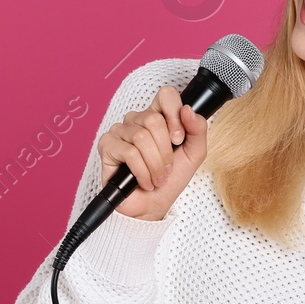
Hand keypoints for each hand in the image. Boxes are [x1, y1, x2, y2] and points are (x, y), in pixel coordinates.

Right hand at [98, 86, 208, 221]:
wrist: (152, 207)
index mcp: (157, 117)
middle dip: (165, 151)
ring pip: (141, 137)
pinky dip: (142, 172)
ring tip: (156, 178)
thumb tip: (188, 110)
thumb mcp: (193, 155)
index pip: (165, 95)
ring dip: (155, 165)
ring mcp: (120, 132)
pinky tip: (144, 181)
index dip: (174, 115)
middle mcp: (136, 121)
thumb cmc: (169, 180)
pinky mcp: (107, 146)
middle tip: (167, 168)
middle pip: (153, 119)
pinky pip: (129, 153)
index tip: (178, 139)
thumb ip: (197, 130)